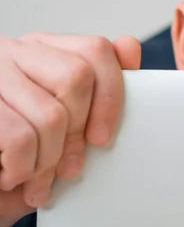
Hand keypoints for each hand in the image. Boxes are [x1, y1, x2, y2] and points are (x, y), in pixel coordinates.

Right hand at [0, 33, 140, 226]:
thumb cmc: (21, 148)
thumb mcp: (64, 117)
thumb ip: (99, 86)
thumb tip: (130, 47)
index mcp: (43, 48)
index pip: (95, 49)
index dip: (110, 95)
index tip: (102, 137)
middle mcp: (15, 52)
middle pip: (77, 77)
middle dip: (79, 131)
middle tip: (69, 168)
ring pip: (51, 114)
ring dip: (49, 159)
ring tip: (38, 179)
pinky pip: (20, 138)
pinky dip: (22, 168)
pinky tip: (12, 176)